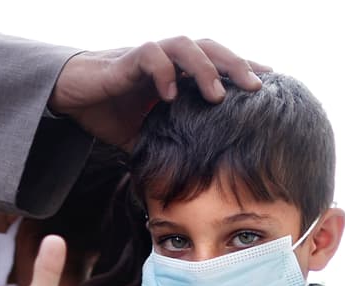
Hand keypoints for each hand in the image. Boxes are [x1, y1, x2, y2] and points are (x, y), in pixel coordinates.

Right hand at [50, 38, 266, 148]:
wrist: (72, 96)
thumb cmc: (109, 111)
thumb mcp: (147, 135)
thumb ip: (169, 145)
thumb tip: (188, 179)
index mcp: (180, 73)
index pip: (220, 66)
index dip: (245, 73)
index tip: (273, 90)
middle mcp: (169, 59)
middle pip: (212, 49)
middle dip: (237, 66)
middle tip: (257, 89)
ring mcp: (150, 56)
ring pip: (186, 46)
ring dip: (204, 69)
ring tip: (217, 95)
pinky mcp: (127, 59)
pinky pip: (151, 56)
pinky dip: (163, 73)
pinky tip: (169, 96)